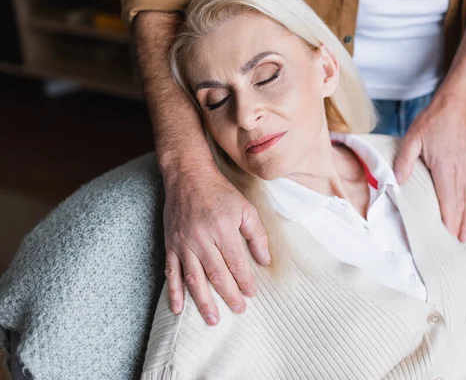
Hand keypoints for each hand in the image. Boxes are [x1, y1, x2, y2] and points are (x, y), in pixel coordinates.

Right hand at [162, 164, 270, 324]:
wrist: (188, 177)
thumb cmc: (220, 193)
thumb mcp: (245, 208)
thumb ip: (257, 235)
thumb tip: (265, 261)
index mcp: (223, 229)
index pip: (236, 263)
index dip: (245, 281)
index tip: (252, 294)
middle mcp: (202, 238)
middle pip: (217, 274)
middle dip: (229, 295)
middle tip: (239, 310)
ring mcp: (183, 243)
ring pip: (194, 278)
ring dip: (203, 301)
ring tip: (212, 319)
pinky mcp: (170, 245)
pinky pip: (171, 272)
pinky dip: (173, 292)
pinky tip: (178, 309)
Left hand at [393, 96, 465, 241]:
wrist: (455, 105)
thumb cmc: (433, 121)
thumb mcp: (412, 138)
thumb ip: (405, 161)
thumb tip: (398, 181)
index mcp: (445, 168)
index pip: (448, 199)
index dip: (449, 219)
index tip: (448, 235)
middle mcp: (460, 171)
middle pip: (461, 204)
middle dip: (460, 225)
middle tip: (458, 244)